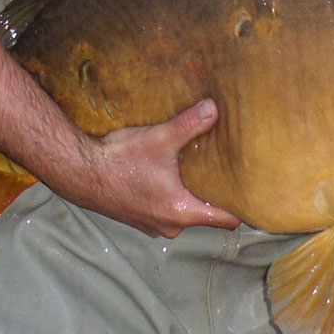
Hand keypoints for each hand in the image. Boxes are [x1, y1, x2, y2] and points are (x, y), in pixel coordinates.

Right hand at [52, 99, 241, 236]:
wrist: (79, 171)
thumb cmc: (119, 160)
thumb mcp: (159, 139)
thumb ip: (189, 125)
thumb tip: (214, 109)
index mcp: (181, 212)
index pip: (225, 219)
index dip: (241, 207)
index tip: (254, 194)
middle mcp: (169, 225)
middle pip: (206, 215)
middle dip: (214, 196)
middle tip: (227, 173)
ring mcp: (152, 224)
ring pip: (184, 212)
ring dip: (189, 196)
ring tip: (198, 172)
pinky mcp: (138, 217)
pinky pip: (165, 210)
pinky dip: (170, 197)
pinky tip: (167, 176)